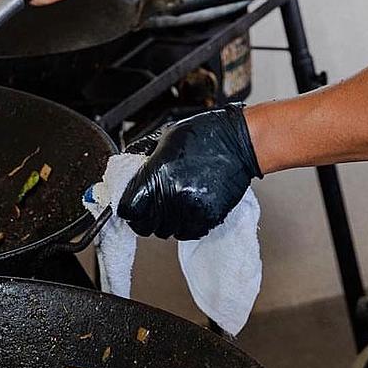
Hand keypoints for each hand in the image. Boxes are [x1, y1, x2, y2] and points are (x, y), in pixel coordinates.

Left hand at [117, 105, 261, 239]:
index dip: (127, 208)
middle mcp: (172, 193)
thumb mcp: (166, 135)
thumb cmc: (206, 134)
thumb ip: (143, 153)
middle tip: (152, 207)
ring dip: (166, 222)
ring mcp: (191, 207)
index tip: (132, 205)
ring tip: (174, 204)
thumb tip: (127, 168)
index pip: (128, 208)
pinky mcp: (208, 216)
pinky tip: (188, 209)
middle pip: (145, 226)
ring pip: (166, 231)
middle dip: (145, 218)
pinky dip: (185, 226)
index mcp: (157, 172)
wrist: (239, 142)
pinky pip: (188, 233)